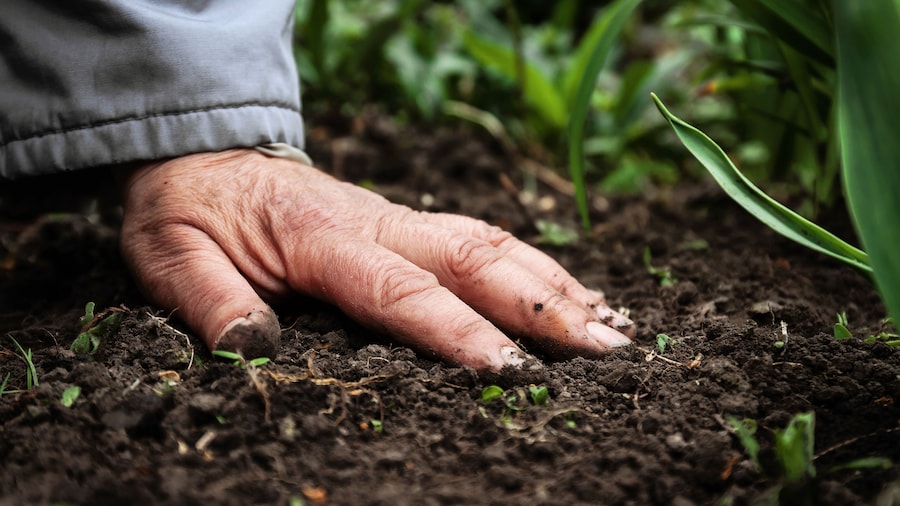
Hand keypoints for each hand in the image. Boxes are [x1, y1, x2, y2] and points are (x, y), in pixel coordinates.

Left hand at [118, 149, 633, 370]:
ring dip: (556, 284)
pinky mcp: (408, 223)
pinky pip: (483, 240)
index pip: (401, 290)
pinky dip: (536, 267)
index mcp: (321, 238)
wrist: (205, 156)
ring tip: (614, 326)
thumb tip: (254, 350)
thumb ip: (211, 303)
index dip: (457, 332)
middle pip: (474, 259)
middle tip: (607, 351)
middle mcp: (377, 222)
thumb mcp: (172, 258)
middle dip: (544, 306)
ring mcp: (399, 219)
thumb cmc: (190, 213)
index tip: (511, 373)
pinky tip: (572, 294)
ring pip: (492, 244)